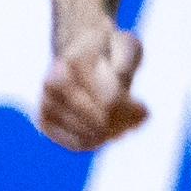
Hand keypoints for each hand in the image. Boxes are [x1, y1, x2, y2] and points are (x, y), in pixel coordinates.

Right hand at [37, 22, 146, 151]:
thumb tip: (115, 95)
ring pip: (89, 136)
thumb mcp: (126, 46)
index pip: (110, 101)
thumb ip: (126, 64)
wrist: (78, 51)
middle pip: (100, 122)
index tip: (145, 110)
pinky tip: (109, 132)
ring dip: (114, 133)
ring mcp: (45, 103)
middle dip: (124, 123)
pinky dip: (98, 142)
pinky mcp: (44, 122)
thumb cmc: (109, 50)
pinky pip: (77, 144)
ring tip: (126, 124)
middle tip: (139, 119)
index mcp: (73, 60)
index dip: (131, 110)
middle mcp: (52, 82)